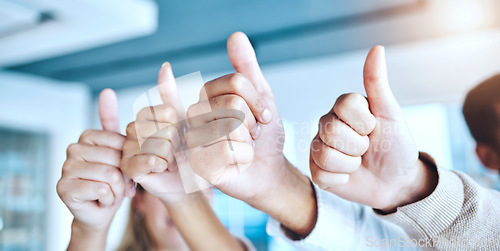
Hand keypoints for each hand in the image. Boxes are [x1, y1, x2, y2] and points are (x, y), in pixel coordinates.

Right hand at [57, 89, 134, 248]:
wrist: (101, 211)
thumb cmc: (113, 181)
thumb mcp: (121, 151)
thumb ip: (114, 123)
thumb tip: (106, 91)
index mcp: (87, 136)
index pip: (121, 144)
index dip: (129, 161)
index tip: (122, 170)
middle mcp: (72, 149)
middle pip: (116, 160)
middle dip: (124, 178)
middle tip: (116, 186)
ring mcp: (65, 167)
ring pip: (110, 176)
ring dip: (117, 190)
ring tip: (109, 193)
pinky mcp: (63, 187)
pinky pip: (102, 189)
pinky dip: (108, 199)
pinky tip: (100, 201)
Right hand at [121, 63, 186, 203]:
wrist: (188, 183)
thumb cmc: (188, 153)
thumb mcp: (183, 121)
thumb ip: (170, 96)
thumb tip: (164, 66)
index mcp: (145, 116)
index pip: (164, 111)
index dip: (178, 125)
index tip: (179, 137)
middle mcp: (132, 130)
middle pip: (158, 126)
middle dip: (174, 142)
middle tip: (174, 153)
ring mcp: (127, 148)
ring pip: (153, 143)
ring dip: (169, 156)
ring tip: (168, 162)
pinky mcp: (127, 168)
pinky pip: (145, 159)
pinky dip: (159, 165)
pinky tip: (161, 168)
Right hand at [186, 32, 315, 236]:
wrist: (267, 170)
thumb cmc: (262, 135)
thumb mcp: (260, 97)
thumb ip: (246, 68)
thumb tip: (235, 35)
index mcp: (205, 97)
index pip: (236, 82)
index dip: (258, 99)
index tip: (262, 115)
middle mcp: (194, 116)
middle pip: (234, 103)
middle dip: (253, 122)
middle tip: (252, 134)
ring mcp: (193, 140)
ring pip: (232, 126)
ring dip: (249, 141)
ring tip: (243, 147)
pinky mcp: (197, 165)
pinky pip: (228, 151)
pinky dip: (244, 158)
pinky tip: (238, 163)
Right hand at [310, 46, 436, 212]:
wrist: (396, 182)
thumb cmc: (396, 146)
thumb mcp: (390, 113)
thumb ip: (376, 83)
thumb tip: (377, 48)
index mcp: (344, 108)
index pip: (343, 106)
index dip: (364, 122)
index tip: (375, 128)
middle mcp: (327, 124)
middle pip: (331, 131)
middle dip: (358, 145)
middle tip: (368, 148)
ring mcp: (319, 147)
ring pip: (324, 153)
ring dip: (350, 164)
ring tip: (359, 163)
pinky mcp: (316, 170)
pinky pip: (321, 173)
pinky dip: (342, 179)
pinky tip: (349, 176)